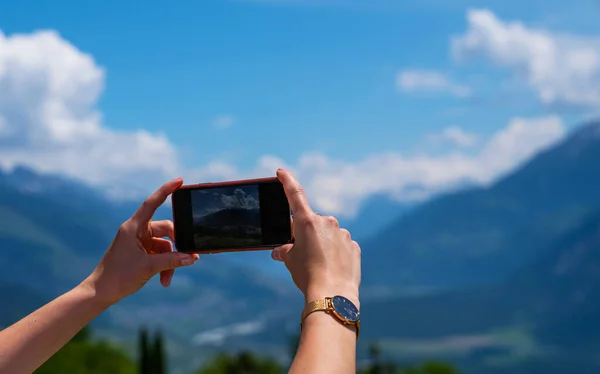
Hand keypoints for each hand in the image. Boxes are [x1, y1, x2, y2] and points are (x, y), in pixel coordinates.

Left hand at [82, 177, 197, 305]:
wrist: (101, 292)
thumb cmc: (119, 276)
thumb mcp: (149, 267)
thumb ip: (172, 261)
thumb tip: (192, 258)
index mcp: (133, 227)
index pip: (152, 203)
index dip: (166, 190)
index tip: (180, 180)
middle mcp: (136, 231)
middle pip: (165, 230)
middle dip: (176, 247)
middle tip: (189, 257)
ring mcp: (138, 242)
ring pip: (164, 246)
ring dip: (170, 262)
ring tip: (168, 279)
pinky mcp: (140, 252)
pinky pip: (158, 255)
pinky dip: (163, 266)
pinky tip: (164, 280)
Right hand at [271, 169, 360, 306]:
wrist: (333, 294)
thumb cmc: (308, 275)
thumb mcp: (290, 261)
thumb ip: (285, 250)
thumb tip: (280, 251)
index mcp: (307, 222)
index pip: (295, 194)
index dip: (287, 181)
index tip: (282, 172)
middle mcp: (327, 222)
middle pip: (312, 222)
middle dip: (307, 233)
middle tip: (303, 253)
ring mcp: (342, 233)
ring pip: (329, 234)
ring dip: (323, 244)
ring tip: (319, 266)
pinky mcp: (353, 246)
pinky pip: (342, 245)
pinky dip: (336, 253)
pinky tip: (332, 268)